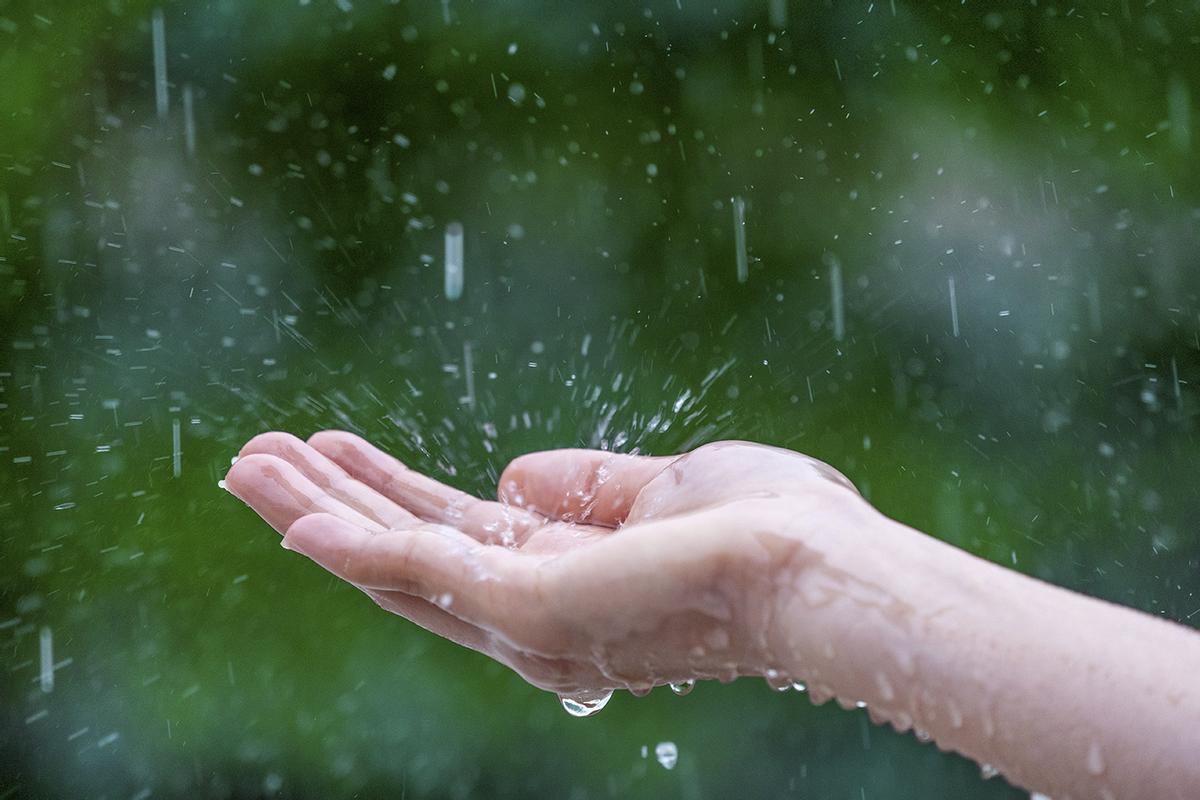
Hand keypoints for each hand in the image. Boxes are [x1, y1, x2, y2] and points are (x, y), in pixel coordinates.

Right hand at [224, 432, 864, 701]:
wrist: (821, 565)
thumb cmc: (767, 527)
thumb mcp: (660, 486)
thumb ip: (584, 486)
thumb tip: (512, 473)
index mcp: (567, 579)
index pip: (453, 535)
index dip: (388, 491)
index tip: (334, 449)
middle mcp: (536, 612)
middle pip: (406, 556)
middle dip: (328, 505)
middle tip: (254, 459)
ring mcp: (529, 619)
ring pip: (395, 565)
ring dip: (316, 516)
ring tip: (246, 467)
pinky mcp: (529, 610)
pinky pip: (420, 576)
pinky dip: (352, 547)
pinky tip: (296, 516)